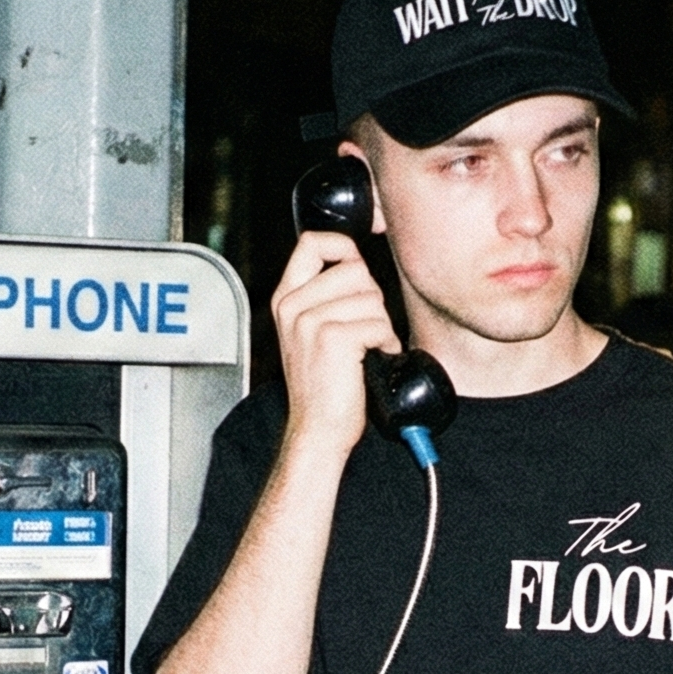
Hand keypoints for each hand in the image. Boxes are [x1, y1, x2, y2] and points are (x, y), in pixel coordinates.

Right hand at [270, 230, 400, 455]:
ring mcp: (310, 321)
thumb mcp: (310, 333)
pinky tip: (372, 360)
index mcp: (286, 300)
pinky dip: (386, 344)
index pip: (313, 243)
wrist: (317, 430)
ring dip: (381, 326)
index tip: (357, 268)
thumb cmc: (323, 387)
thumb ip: (325, 296)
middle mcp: (293, 306)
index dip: (344, 248)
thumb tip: (358, 265)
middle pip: (356, 270)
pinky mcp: (333, 339)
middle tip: (363, 331)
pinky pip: (379, 324)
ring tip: (366, 350)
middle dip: (372, 300)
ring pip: (372, 299)